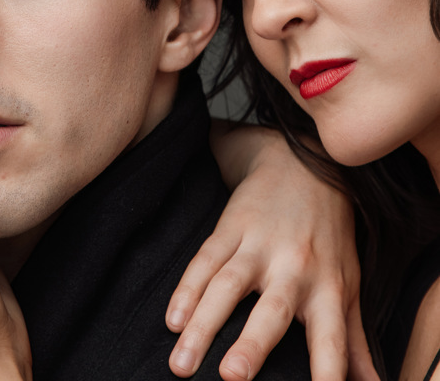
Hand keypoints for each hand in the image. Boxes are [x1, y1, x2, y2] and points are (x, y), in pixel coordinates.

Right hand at [166, 125, 378, 380]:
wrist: (303, 166)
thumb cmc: (328, 236)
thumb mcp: (349, 282)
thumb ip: (353, 339)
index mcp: (329, 287)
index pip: (331, 338)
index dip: (328, 369)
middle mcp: (294, 267)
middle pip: (272, 311)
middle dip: (252, 344)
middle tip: (231, 377)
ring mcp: (259, 245)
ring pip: (226, 286)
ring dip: (202, 324)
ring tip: (181, 363)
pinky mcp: (231, 226)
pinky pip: (205, 259)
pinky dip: (186, 289)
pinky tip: (172, 318)